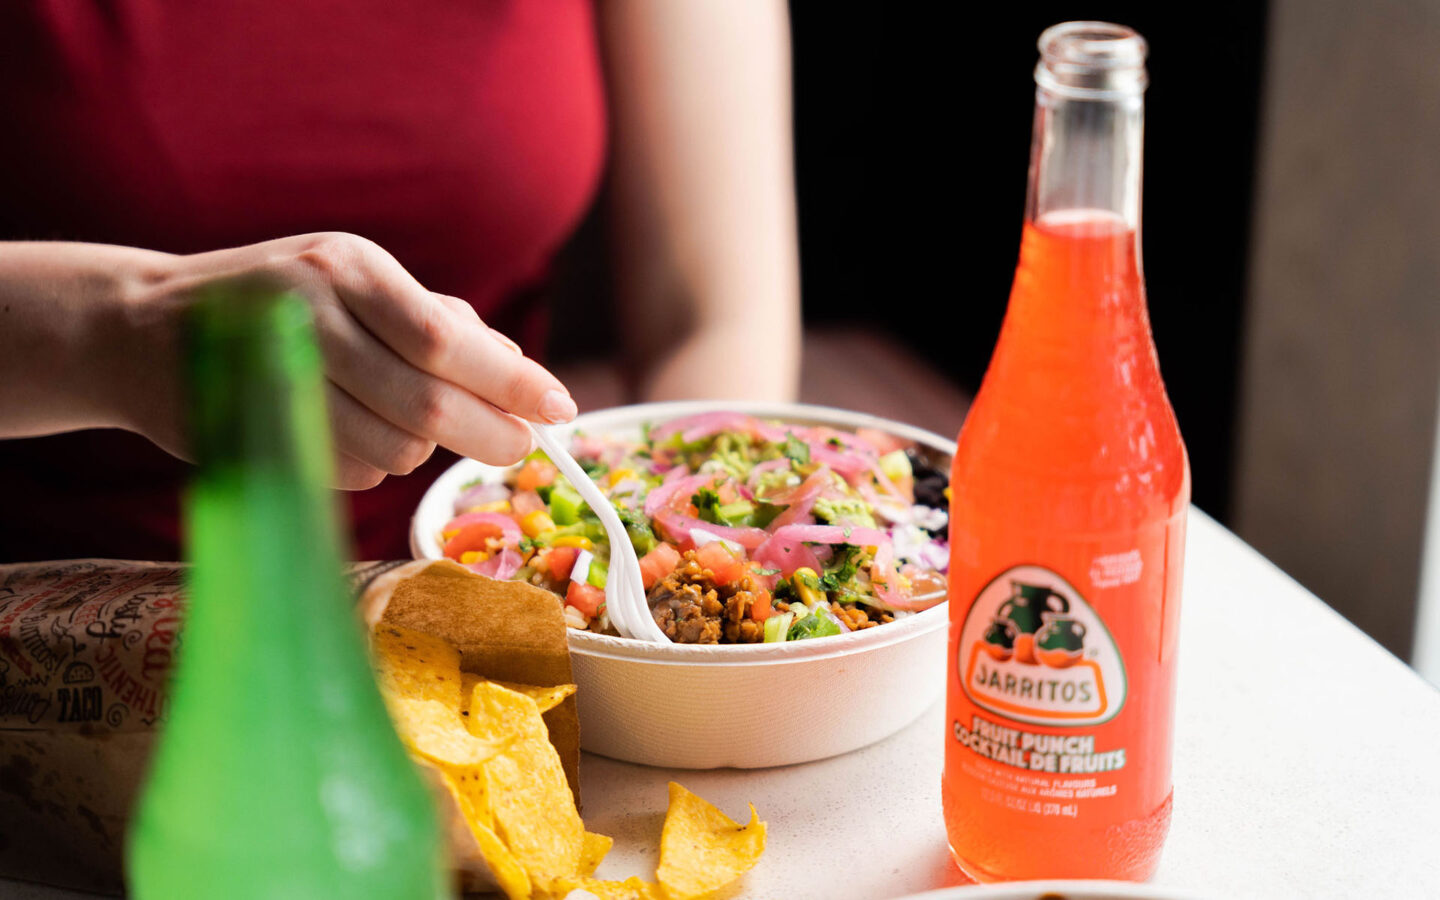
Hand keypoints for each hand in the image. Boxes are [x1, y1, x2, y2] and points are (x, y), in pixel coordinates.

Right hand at [129, 232, 575, 488]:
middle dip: (487, 433)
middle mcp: (308, 312)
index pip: (444, 338)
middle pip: (425, 399)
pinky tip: (348, 433)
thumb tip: (519, 371)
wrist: (140, 328)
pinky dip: (370, 466)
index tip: (561, 409)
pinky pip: (347, 470)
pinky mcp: (251, 427)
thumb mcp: (353, 288)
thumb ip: (435, 324)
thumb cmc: (277, 305)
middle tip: (518, 447)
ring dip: (417, 449)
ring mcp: (273, 373)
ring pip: (391, 445)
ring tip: (402, 423)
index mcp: (347, 267)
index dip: (511, 382)